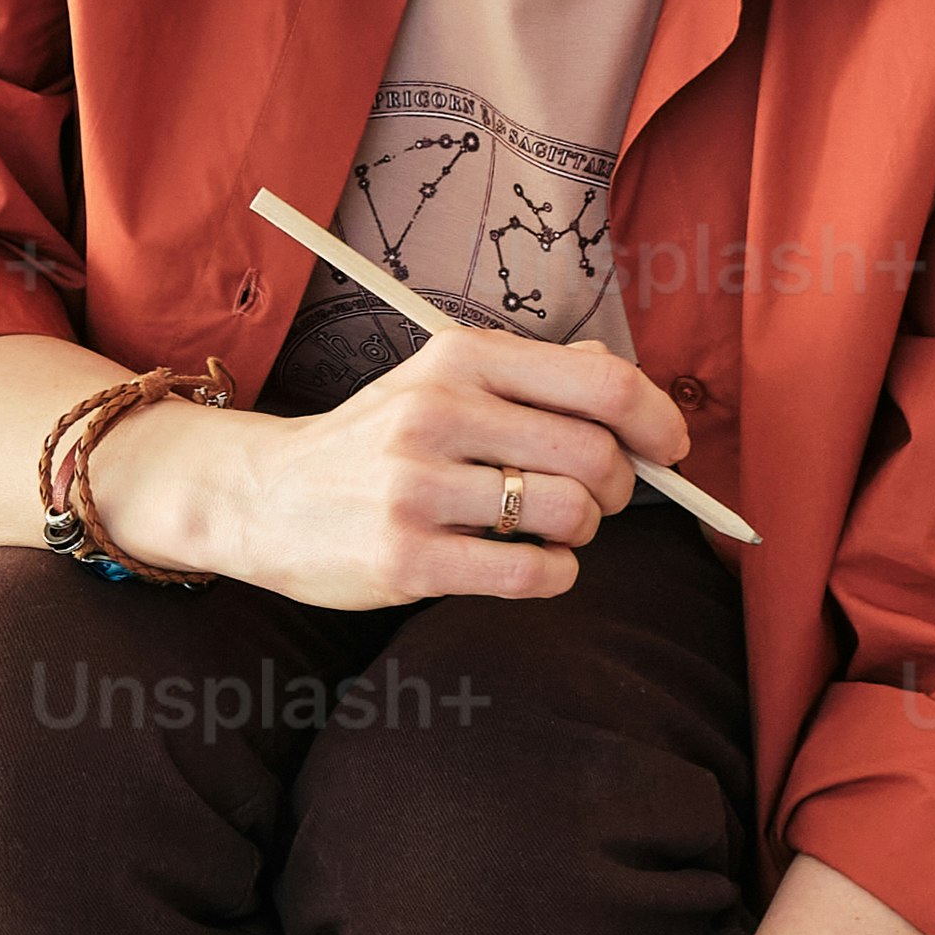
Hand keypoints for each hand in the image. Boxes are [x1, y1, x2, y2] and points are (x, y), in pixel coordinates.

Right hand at [99, 315, 690, 614]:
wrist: (264, 495)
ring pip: (569, 514)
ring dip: (582, 533)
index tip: (669, 447)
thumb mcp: (442, 380)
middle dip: (619, 487)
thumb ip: (533, 376)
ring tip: (551, 531)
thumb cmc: (376, 442)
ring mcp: (418, 487)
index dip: (656, 419)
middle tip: (597, 500)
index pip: (599, 381)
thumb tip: (626, 381)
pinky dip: (555, 575)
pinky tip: (534, 565)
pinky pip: (531, 572)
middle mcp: (439, 413)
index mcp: (459, 359)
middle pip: (594, 454)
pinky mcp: (406, 557)